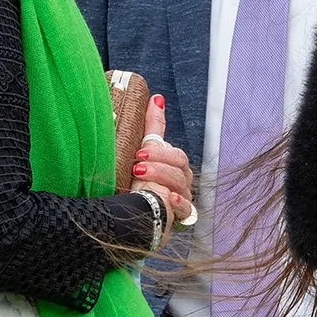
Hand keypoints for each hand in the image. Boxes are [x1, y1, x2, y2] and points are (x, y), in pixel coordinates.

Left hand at [130, 95, 192, 227]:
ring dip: (161, 179)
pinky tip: (169, 197)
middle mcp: (181, 182)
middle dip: (159, 164)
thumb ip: (153, 126)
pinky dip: (178, 202)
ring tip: (141, 176)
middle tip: (138, 165)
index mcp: (175, 166)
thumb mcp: (143, 152)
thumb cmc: (137, 182)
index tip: (139, 152)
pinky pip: (186, 210)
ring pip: (181, 186)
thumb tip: (157, 98)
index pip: (176, 155)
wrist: (130, 214)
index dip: (160, 152)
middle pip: (180, 168)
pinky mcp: (178, 217)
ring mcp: (182, 200)